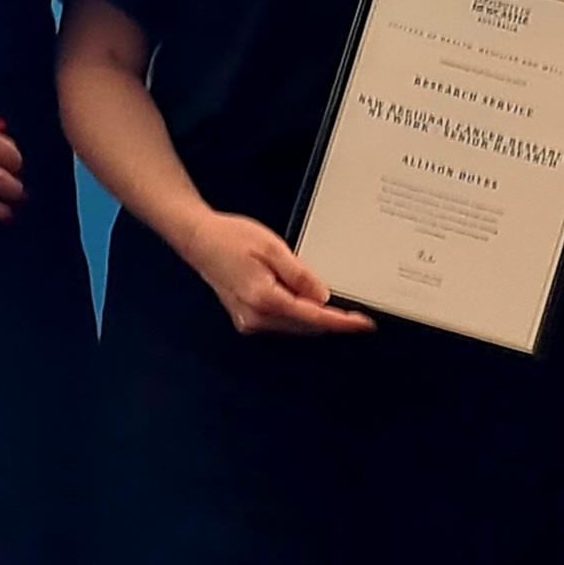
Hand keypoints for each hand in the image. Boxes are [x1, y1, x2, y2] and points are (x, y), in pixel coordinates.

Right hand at [182, 210, 375, 338]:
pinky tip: (295, 292)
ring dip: (312, 313)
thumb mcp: (274, 248)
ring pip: (295, 326)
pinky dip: (296, 311)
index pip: (314, 318)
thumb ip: (301, 276)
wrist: (199, 240)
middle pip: (306, 326)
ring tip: (308, 284)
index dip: (342, 322)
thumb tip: (323, 297)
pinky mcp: (248, 320)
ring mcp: (250, 322)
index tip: (363, 324)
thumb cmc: (231, 238)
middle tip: (350, 303)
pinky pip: (282, 321)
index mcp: (264, 299)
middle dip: (329, 316)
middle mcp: (256, 318)